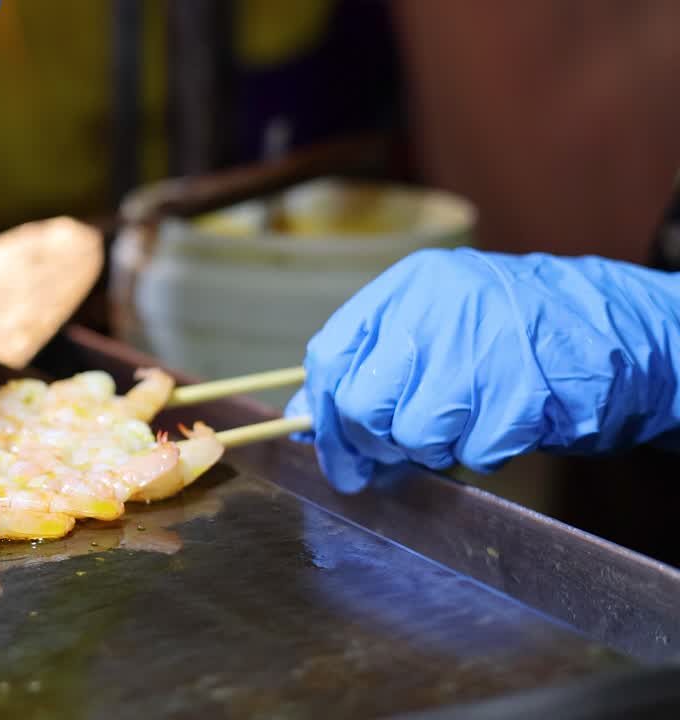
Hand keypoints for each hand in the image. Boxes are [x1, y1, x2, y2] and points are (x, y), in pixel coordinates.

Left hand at [285, 248, 679, 492]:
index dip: (322, 414)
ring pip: (414, 434)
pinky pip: (474, 453)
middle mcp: (441, 308)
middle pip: (363, 402)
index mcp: (410, 286)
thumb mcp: (433, 330)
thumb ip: (370, 365)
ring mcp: (484, 346)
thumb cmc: (508, 335)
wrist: (613, 328)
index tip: (331, 453)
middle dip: (374, 442)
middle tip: (399, 450)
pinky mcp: (525, 390)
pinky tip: (507, 422)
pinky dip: (486, 453)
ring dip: (436, 449)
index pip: (331, 354)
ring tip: (468, 421)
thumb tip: (305, 419)